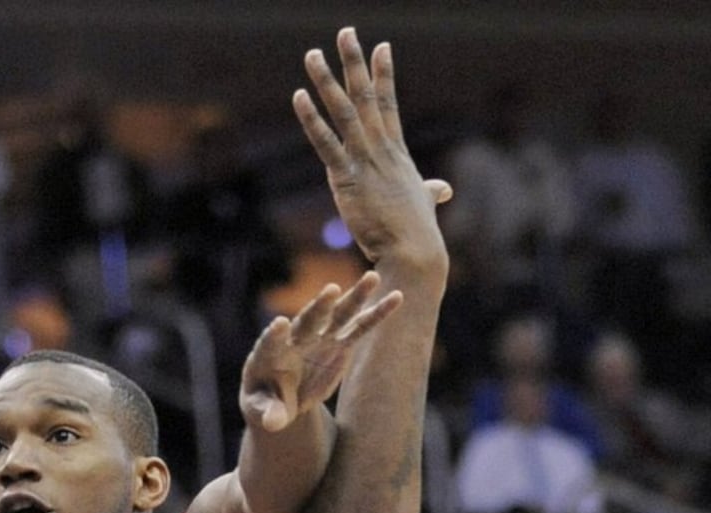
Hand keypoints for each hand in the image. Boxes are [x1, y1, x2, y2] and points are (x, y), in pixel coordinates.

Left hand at [239, 274, 399, 432]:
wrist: (282, 396)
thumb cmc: (267, 401)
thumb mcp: (262, 410)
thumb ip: (269, 413)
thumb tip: (273, 424)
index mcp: (269, 353)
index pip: (271, 341)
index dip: (274, 334)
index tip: (279, 324)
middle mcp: (296, 338)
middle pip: (308, 319)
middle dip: (320, 306)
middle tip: (331, 290)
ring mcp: (321, 337)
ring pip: (339, 314)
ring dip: (356, 296)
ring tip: (373, 277)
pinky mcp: (340, 343)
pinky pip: (361, 326)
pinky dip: (378, 313)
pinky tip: (397, 296)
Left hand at [294, 32, 449, 271]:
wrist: (413, 251)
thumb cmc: (418, 233)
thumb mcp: (423, 204)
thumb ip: (429, 192)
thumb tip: (443, 189)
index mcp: (396, 152)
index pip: (388, 104)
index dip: (383, 74)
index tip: (381, 46)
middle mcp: (381, 148)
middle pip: (365, 95)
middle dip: (354, 62)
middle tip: (345, 31)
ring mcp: (364, 161)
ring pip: (343, 110)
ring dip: (326, 80)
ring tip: (312, 54)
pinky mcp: (346, 179)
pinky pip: (325, 142)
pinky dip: (311, 119)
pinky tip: (299, 96)